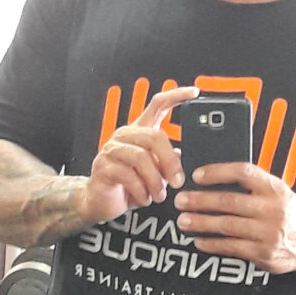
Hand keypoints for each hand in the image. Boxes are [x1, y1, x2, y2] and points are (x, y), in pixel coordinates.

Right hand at [80, 86, 197, 224]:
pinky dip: (141, 191)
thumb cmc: (128, 186)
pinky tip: (144, 198)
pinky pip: (128, 176)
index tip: (194, 92)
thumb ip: (168, 162)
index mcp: (140, 132)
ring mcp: (112, 150)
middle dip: (169, 161)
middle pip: (153, 136)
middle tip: (177, 181)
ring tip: (159, 195)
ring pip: (141, 158)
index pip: (158, 105)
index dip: (176, 96)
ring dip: (155, 181)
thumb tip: (183, 157)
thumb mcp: (155, 173)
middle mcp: (126, 137)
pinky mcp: (103, 167)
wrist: (100, 202)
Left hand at [174, 163, 295, 273]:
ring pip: (227, 226)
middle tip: (181, 200)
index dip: (218, 172)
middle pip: (230, 201)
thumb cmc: (288, 213)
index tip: (197, 175)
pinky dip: (213, 244)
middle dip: (201, 201)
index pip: (243, 173)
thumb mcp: (277, 192)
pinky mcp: (263, 254)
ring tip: (184, 221)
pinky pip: (232, 248)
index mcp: (274, 188)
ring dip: (202, 223)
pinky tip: (199, 240)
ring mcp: (268, 233)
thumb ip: (253, 185)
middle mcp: (272, 209)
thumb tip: (213, 177)